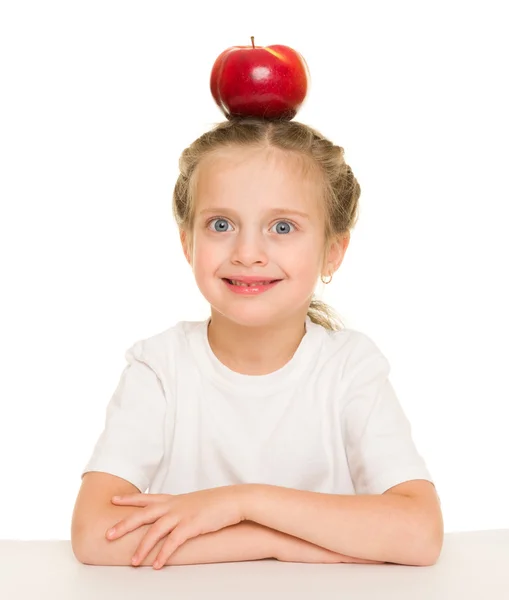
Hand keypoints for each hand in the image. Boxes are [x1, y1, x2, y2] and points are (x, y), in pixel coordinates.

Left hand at [106, 486, 245, 568]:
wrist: (234, 500)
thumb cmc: (215, 503)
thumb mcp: (193, 503)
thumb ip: (180, 509)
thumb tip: (171, 518)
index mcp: (174, 499)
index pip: (146, 498)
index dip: (129, 499)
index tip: (113, 500)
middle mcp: (175, 505)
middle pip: (144, 514)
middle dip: (125, 524)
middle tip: (108, 534)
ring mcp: (183, 515)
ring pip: (156, 530)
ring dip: (143, 547)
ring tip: (133, 562)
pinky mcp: (193, 525)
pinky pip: (173, 542)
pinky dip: (163, 554)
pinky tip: (156, 565)